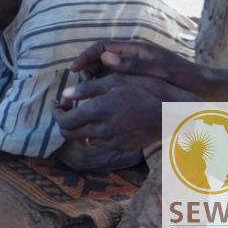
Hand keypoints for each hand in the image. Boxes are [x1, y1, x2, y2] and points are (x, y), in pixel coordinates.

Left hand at [51, 73, 199, 150]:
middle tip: (64, 108)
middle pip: (70, 134)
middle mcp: (102, 130)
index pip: (64, 121)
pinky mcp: (124, 146)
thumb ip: (88, 89)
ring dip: (78, 128)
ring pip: (84, 139)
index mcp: (98, 112)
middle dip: (63, 121)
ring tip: (82, 113)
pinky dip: (93, 133)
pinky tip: (100, 121)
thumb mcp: (116, 81)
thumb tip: (65, 94)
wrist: (173, 111)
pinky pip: (100, 143)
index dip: (55, 112)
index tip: (54, 103)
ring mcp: (113, 141)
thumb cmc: (146, 89)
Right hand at [71, 40, 203, 87]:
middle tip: (80, 87)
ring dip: (94, 81)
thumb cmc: (183, 77)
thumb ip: (133, 63)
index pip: (101, 47)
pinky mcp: (137, 80)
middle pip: (100, 58)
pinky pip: (115, 82)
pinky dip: (105, 89)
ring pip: (106, 71)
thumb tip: (105, 56)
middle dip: (87, 70)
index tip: (73, 69)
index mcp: (135, 49)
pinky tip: (103, 102)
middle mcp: (132, 56)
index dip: (85, 56)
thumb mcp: (159, 70)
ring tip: (88, 96)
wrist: (204, 89)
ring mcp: (134, 68)